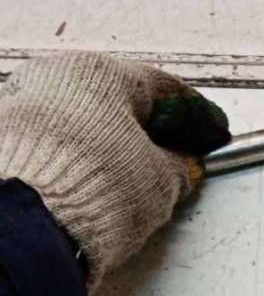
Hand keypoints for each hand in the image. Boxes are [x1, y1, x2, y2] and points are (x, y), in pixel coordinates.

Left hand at [0, 52, 230, 282]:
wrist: (37, 223)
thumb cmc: (98, 188)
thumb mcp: (162, 180)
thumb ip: (180, 166)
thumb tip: (182, 165)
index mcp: (103, 73)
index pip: (165, 88)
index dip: (198, 115)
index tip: (211, 131)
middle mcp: (59, 77)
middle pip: (120, 100)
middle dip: (154, 128)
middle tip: (180, 155)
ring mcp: (26, 103)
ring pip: (87, 119)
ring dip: (118, 142)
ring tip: (141, 175)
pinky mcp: (8, 137)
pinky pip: (61, 140)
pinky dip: (88, 155)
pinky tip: (105, 181)